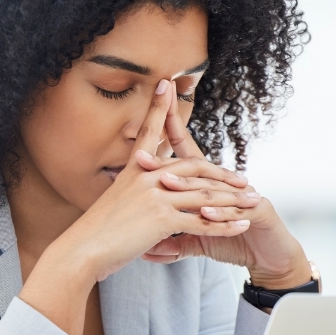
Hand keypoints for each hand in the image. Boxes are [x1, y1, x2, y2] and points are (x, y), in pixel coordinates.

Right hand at [45, 79, 259, 283]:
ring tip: (253, 202)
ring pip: (204, 195)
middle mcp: (146, 177)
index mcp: (135, 170)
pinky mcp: (162, 218)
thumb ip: (132, 191)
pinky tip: (243, 225)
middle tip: (244, 179)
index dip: (160, 108)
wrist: (82, 250)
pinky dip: (226, 224)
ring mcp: (155, 196)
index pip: (150, 132)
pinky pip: (202, 220)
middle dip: (222, 174)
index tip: (167, 84)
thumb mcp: (114, 201)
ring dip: (233, 200)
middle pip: (194, 167)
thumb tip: (140, 188)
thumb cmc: (95, 231)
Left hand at [136, 82, 312, 289]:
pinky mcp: (260, 210)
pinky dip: (219, 214)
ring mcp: (243, 195)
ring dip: (187, 186)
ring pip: (211, 189)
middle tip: (141, 159)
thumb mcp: (199, 242)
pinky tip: (203, 214)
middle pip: (193, 169)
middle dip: (167, 162)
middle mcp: (225, 185)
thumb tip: (144, 251)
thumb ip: (174, 243)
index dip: (164, 149)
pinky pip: (237, 211)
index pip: (184, 161)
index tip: (135, 145)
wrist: (271, 259)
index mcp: (209, 187)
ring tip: (164, 183)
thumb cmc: (234, 243)